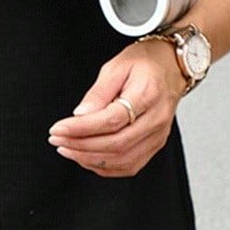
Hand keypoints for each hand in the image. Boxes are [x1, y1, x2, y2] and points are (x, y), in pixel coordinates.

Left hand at [46, 39, 188, 177]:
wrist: (171, 67)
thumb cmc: (145, 63)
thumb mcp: (116, 66)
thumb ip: (98, 92)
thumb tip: (81, 115)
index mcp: (148, 94)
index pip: (112, 120)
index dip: (81, 128)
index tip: (58, 128)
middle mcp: (156, 119)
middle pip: (116, 144)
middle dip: (81, 146)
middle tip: (58, 139)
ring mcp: (158, 135)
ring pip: (123, 159)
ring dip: (90, 159)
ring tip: (67, 149)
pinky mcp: (155, 144)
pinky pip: (130, 165)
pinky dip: (105, 166)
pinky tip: (87, 157)